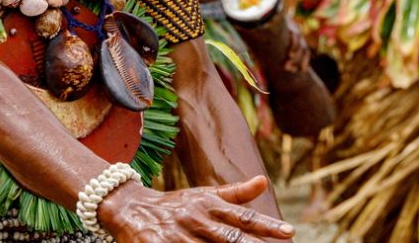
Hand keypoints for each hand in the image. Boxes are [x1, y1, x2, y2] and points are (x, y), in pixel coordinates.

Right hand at [98, 176, 293, 241]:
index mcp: (209, 206)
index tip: (290, 233)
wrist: (129, 207)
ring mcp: (178, 235)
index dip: (266, 226)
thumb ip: (235, 194)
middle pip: (230, 239)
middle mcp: (196, 220)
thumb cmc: (174, 204)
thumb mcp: (203, 195)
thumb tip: (264, 181)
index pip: (243, 218)